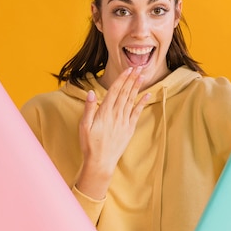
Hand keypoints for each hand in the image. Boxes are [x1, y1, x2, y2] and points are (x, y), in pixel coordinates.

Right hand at [75, 66, 149, 198]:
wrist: (101, 162)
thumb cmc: (89, 145)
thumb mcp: (84, 126)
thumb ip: (89, 109)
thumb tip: (91, 92)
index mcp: (104, 113)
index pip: (114, 91)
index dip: (122, 79)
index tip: (127, 70)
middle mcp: (116, 115)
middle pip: (125, 93)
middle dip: (132, 79)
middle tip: (138, 67)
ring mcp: (124, 122)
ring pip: (131, 101)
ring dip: (137, 87)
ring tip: (142, 76)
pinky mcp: (129, 129)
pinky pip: (137, 113)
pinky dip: (142, 103)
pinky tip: (147, 95)